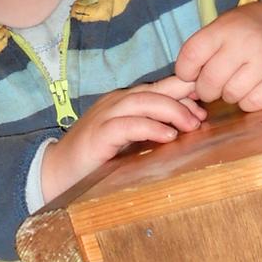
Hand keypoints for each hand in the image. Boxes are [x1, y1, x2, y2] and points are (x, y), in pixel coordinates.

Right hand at [40, 76, 205, 201]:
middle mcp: (116, 102)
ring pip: (144, 102)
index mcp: (124, 101)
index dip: (183, 93)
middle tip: (203, 115)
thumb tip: (185, 129)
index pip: (158, 88)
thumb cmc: (95, 159)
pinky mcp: (99, 134)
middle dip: (183, 99)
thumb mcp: (128, 140)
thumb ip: (150, 130)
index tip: (204, 106)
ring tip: (191, 125)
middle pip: (155, 90)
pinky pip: (129, 125)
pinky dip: (151, 128)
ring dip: (171, 111)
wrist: (57, 173)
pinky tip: (168, 136)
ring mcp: (106, 116)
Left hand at [175, 0, 261, 111]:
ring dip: (229, 95)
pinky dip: (248, 102)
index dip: (185, 71)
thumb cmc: (248, 31)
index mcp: (226, 28)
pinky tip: (253, 88)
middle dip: (207, 89)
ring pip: (231, 96)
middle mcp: (246, 42)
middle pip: (209, 82)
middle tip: (215, 83)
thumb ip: (202, 51)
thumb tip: (180, 88)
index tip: (191, 73)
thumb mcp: (223, 28)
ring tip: (237, 82)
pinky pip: (253, 104)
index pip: (191, 55)